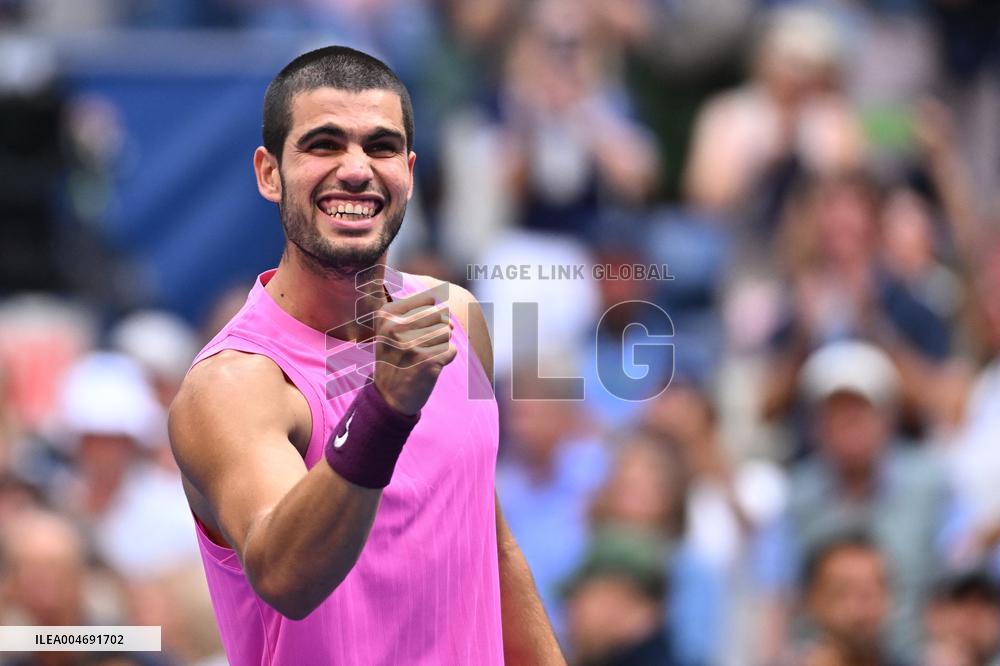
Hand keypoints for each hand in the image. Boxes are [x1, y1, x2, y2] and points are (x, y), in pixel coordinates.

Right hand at [373, 290, 456, 414]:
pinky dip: (445, 359)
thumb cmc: (396, 359)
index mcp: (386, 315)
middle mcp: (396, 327)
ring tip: (423, 356)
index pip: (429, 301)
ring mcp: (411, 344)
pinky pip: (451, 349)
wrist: (389, 397)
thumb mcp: (391, 330)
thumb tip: (450, 319)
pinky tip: (428, 367)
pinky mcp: (427, 361)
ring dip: (440, 344)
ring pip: (447, 332)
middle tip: (420, 347)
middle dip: (438, 330)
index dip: (431, 315)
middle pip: (440, 315)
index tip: (416, 330)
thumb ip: (417, 313)